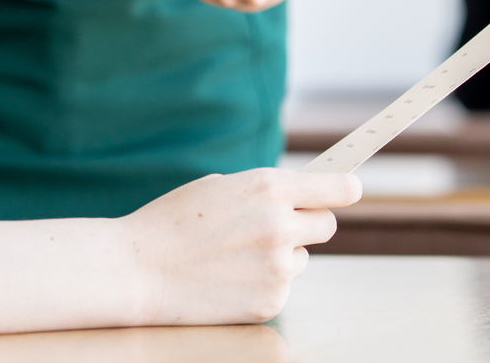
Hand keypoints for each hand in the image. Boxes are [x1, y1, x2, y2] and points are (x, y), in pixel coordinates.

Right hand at [122, 169, 361, 324]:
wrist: (139, 269)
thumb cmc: (173, 221)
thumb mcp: (220, 187)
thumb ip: (264, 191)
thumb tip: (300, 196)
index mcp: (268, 188)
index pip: (337, 188)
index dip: (346, 189)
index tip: (351, 189)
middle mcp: (281, 226)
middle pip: (327, 224)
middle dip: (308, 223)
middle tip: (278, 225)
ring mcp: (277, 268)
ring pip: (301, 257)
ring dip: (281, 255)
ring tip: (236, 255)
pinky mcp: (271, 302)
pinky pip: (283, 286)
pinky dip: (264, 283)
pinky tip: (230, 278)